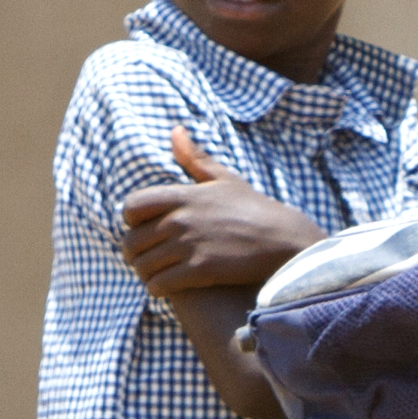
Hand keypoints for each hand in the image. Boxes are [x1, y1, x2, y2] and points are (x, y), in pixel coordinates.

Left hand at [121, 126, 322, 294]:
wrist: (286, 241)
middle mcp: (181, 220)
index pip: (131, 206)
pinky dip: (157, 288)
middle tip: (146, 258)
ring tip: (155, 274)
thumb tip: (175, 130)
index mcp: (183, 196)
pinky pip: (159, 284)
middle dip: (135, 252)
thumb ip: (195, 158)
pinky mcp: (201, 271)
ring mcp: (190, 245)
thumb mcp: (226, 179)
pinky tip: (166, 287)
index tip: (143, 227)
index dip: (131, 219)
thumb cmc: (255, 210)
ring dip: (144, 273)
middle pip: (132, 240)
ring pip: (143, 265)